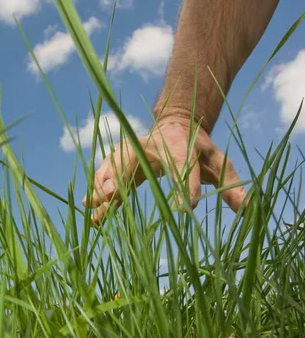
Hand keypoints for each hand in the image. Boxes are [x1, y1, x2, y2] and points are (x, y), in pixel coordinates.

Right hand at [82, 118, 246, 222]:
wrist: (177, 126)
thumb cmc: (200, 150)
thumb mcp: (220, 165)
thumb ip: (232, 186)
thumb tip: (249, 211)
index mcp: (182, 147)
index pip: (185, 164)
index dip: (187, 184)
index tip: (188, 206)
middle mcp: (153, 147)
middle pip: (135, 160)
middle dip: (121, 177)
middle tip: (112, 196)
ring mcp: (134, 151)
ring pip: (114, 165)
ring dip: (102, 185)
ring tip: (92, 206)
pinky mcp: (124, 161)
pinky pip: (107, 175)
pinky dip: (97, 190)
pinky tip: (88, 209)